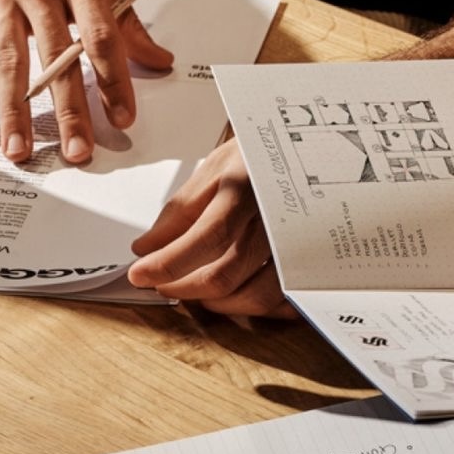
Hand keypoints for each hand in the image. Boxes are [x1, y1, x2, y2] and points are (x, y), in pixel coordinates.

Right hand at [0, 0, 171, 163]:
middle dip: (68, 109)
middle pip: (56, 57)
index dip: (113, 80)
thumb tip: (157, 58)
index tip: (123, 116)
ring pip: (9, 60)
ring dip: (15, 110)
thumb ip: (125, 18)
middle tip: (76, 151)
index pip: (101, 37)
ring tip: (21, 150)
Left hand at [127, 139, 295, 317]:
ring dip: (217, 303)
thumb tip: (147, 248)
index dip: (169, 263)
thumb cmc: (262, 154)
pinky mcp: (314, 261)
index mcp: (247, 189)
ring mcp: (300, 243)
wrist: (312, 146)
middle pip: (226, 274)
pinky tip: (237, 292)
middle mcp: (276, 219)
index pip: (206, 237)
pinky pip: (286, 302)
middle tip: (162, 283)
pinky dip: (256, 306)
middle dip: (184, 288)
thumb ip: (181, 210)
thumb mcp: (217, 166)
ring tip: (196, 288)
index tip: (140, 274)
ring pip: (257, 296)